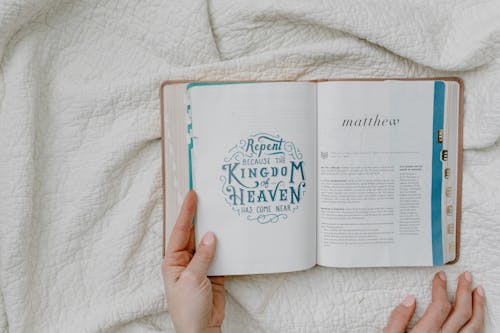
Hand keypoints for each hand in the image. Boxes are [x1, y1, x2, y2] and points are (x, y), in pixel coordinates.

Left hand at [163, 191, 224, 332]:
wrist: (201, 329)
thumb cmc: (187, 308)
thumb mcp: (192, 279)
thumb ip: (203, 256)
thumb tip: (210, 235)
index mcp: (173, 260)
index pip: (180, 231)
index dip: (186, 212)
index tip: (191, 195)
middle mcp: (185, 260)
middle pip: (194, 233)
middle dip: (200, 217)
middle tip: (207, 197)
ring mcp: (200, 266)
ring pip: (208, 243)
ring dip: (215, 230)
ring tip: (221, 213)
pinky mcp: (213, 273)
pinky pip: (219, 254)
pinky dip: (225, 246)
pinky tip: (231, 235)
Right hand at [384, 271, 484, 332]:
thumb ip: (398, 319)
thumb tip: (409, 300)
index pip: (440, 306)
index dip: (441, 288)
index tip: (440, 277)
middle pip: (461, 313)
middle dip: (464, 291)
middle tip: (466, 277)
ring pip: (474, 326)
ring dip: (478, 306)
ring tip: (478, 292)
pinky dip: (479, 324)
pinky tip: (478, 316)